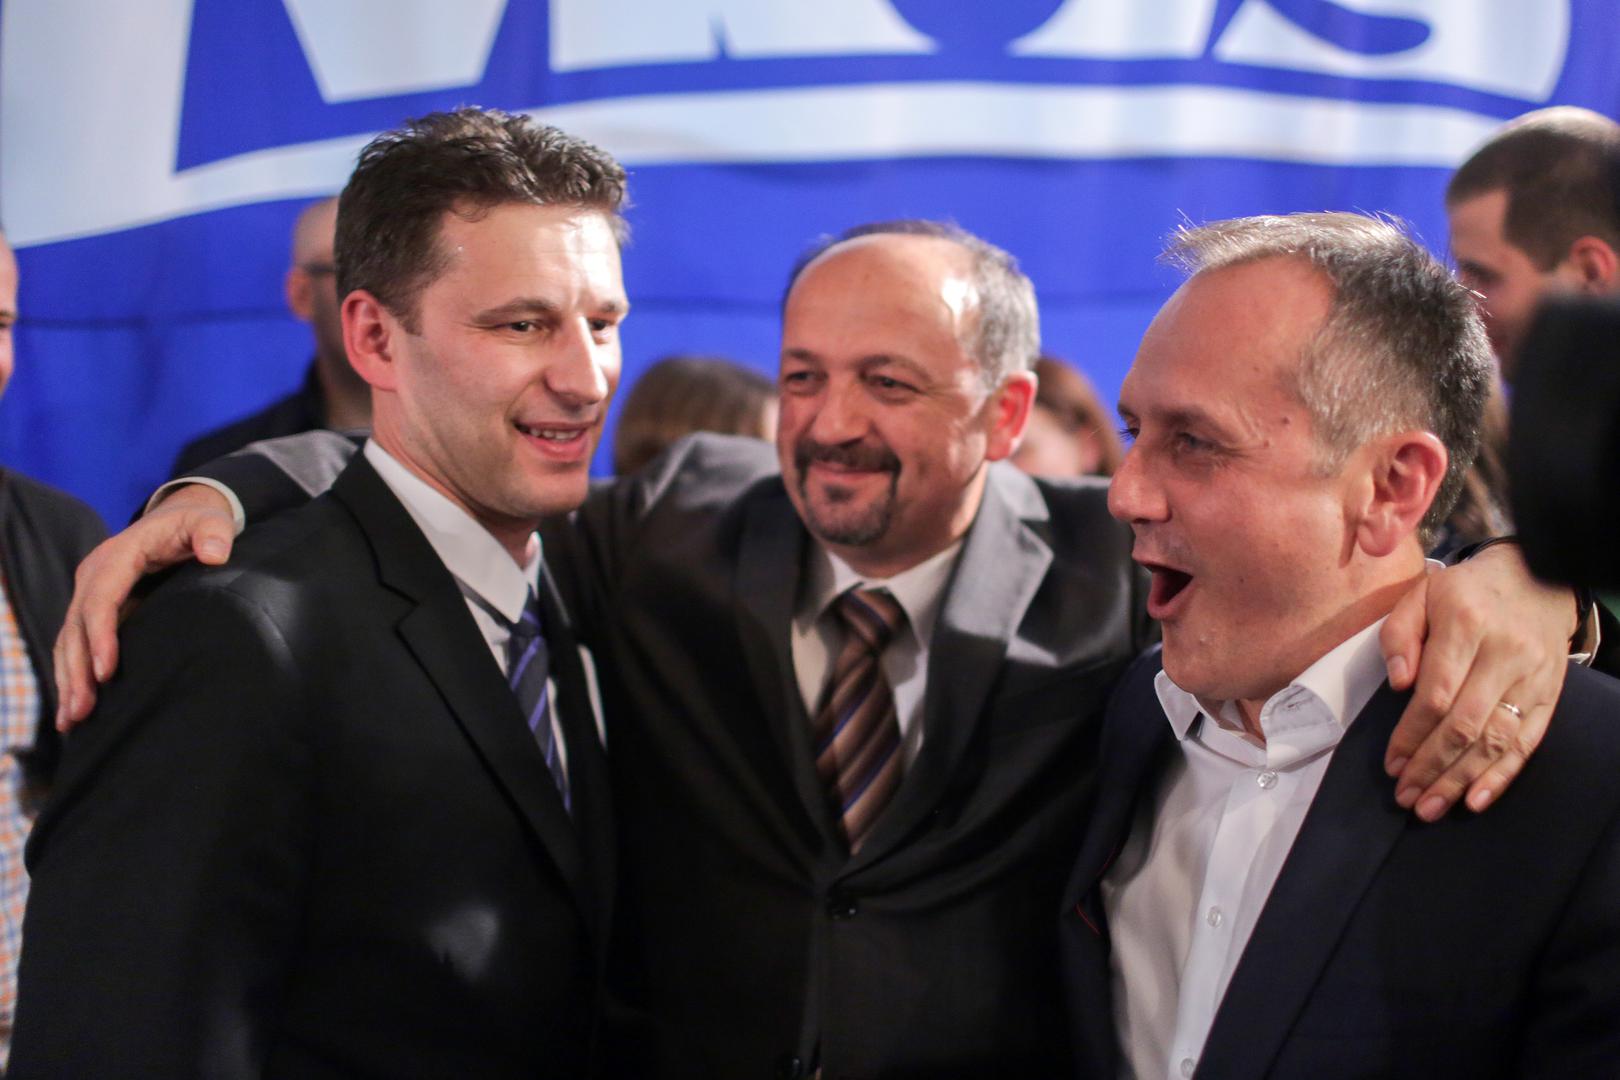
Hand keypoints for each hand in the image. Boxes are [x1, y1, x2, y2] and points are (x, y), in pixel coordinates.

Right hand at [53, 484, 236, 730]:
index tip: (106, 671)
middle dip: (77, 669)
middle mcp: (94, 576)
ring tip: (72, 719)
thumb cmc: (196, 524)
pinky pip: (75, 644)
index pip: (102, 599)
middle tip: (82, 710)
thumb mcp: (209, 521)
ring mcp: (91, 594)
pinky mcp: (95, 610)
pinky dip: (72, 674)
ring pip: (68, 640)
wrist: (180, 518)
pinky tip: (73, 707)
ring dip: (68, 679)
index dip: (100, 635)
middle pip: (76, 626)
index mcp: (117, 557)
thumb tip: (215, 552)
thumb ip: (214, 533)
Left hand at [1379, 543, 1574, 821]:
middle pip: (1465, 724)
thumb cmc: (1465, 592)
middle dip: (1431, 767)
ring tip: (1430, 808)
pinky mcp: (1550, 697)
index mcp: (1466, 625)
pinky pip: (1527, 743)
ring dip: (1460, 780)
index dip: (1412, 734)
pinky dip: (1501, 776)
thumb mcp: (1421, 595)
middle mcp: (1505, 655)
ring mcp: (1532, 679)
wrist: (1536, 580)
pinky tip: (1475, 800)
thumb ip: (1400, 634)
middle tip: (1406, 796)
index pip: (1437, 694)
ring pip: (1496, 740)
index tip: (1392, 763)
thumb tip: (1398, 683)